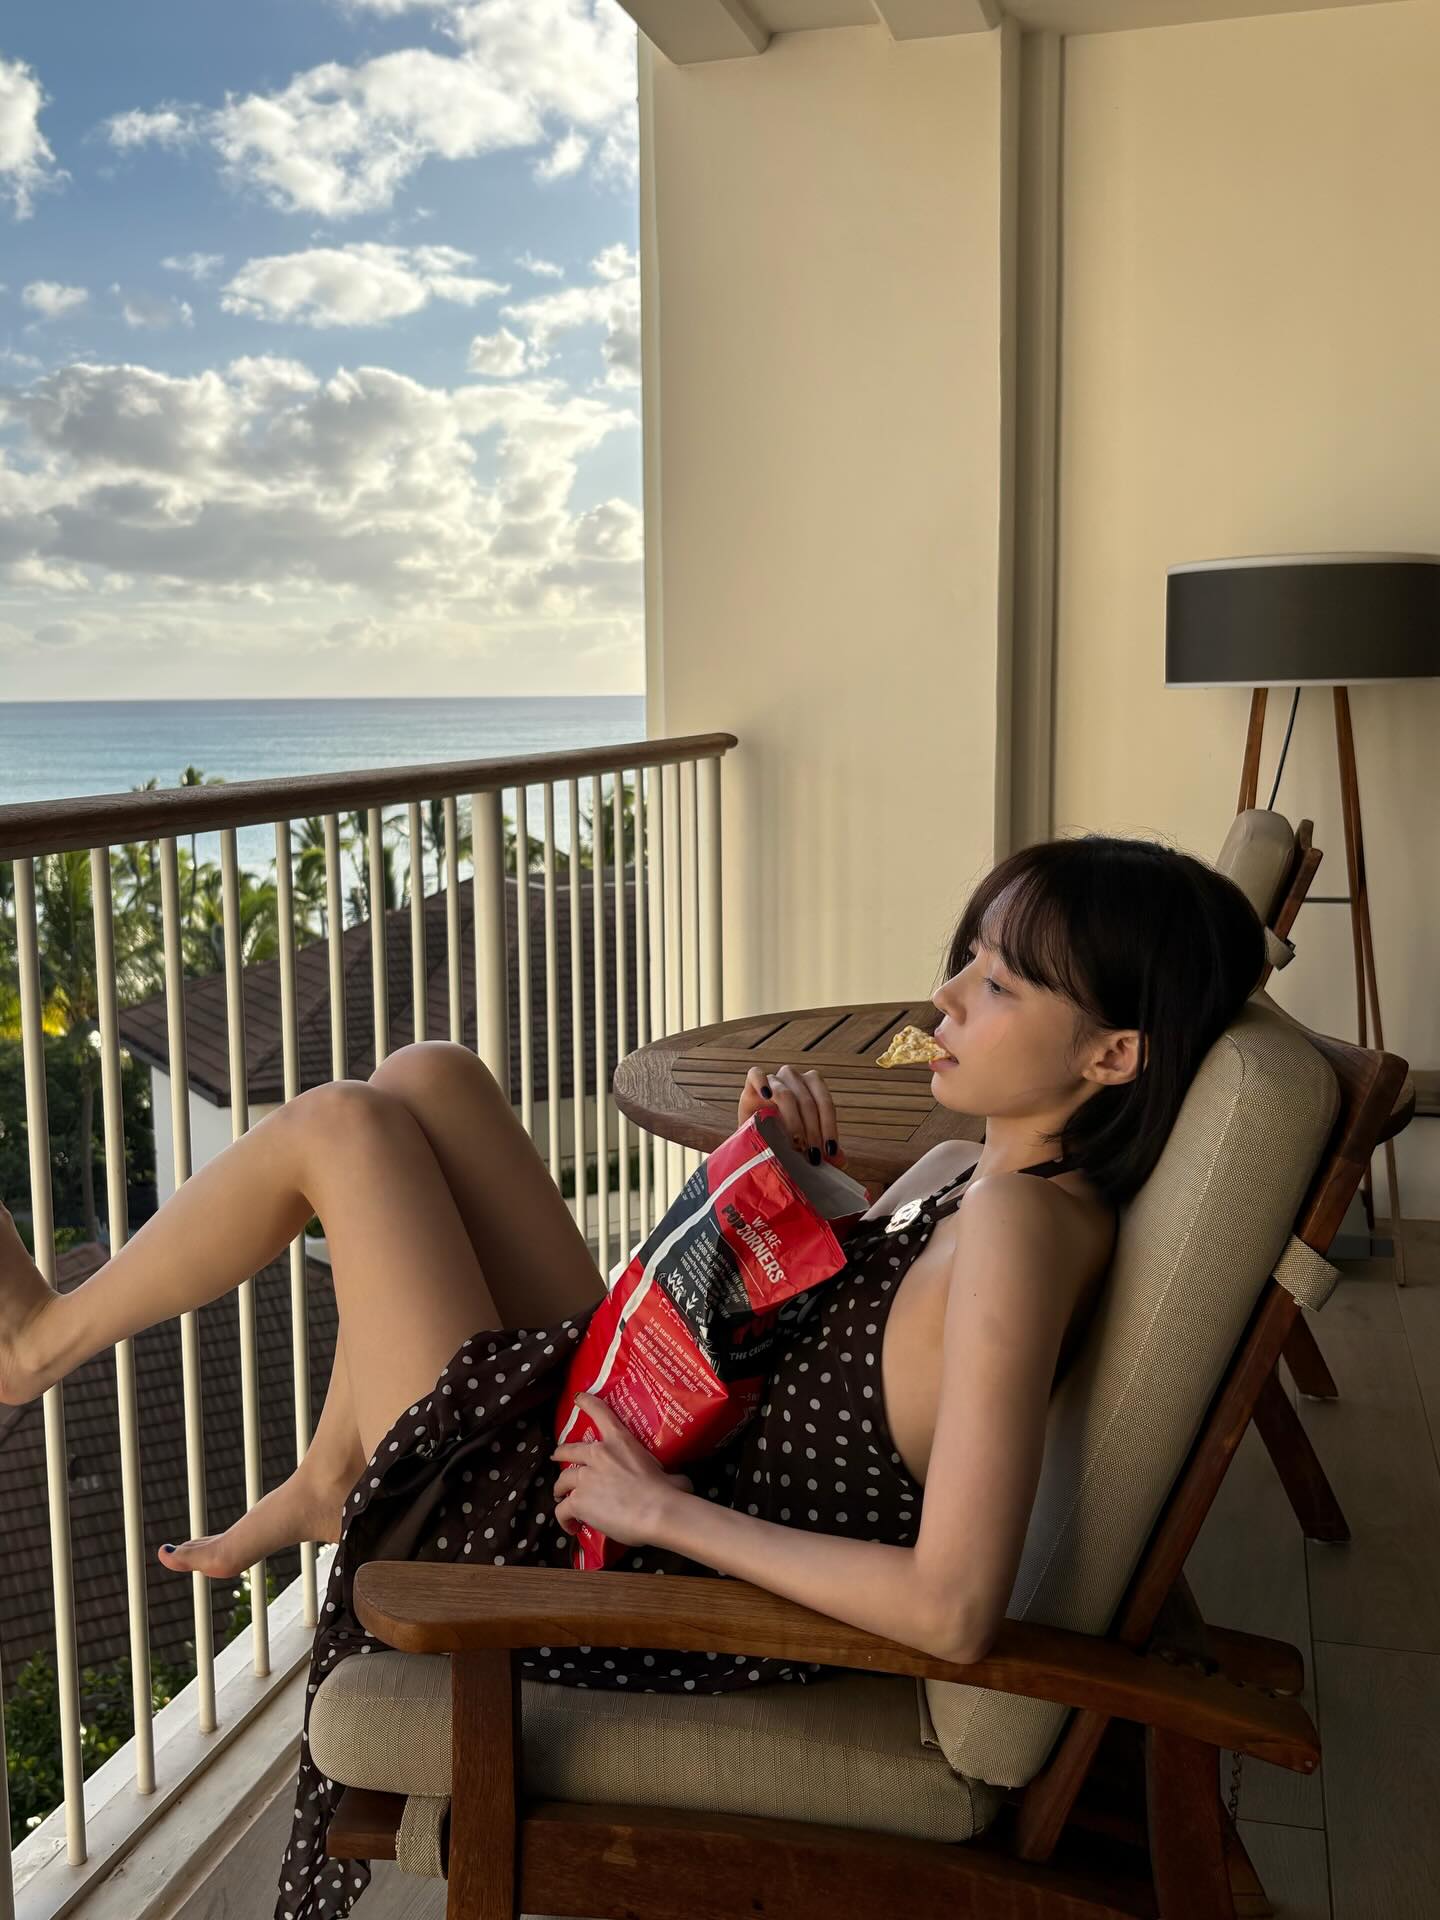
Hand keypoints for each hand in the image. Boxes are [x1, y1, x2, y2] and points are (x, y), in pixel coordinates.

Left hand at [551, 1393, 693, 1548]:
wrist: (657, 1511)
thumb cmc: (668, 1491)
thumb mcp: (668, 1472)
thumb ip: (665, 1473)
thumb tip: (678, 1481)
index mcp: (620, 1441)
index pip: (600, 1413)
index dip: (587, 1403)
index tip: (579, 1398)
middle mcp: (598, 1455)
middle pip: (569, 1451)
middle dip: (561, 1455)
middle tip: (558, 1458)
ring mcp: (585, 1478)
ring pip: (562, 1481)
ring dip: (560, 1489)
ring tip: (562, 1498)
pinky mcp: (578, 1501)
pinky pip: (562, 1509)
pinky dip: (565, 1519)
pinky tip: (572, 1526)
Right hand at [738, 1062, 845, 1167]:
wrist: (751, 1137)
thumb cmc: (783, 1137)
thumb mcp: (806, 1144)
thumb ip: (823, 1149)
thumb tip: (840, 1160)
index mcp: (813, 1086)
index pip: (825, 1103)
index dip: (829, 1127)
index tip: (829, 1151)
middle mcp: (794, 1078)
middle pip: (807, 1101)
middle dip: (812, 1131)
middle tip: (811, 1156)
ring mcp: (773, 1079)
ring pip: (786, 1095)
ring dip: (793, 1122)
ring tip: (794, 1145)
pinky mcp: (751, 1083)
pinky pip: (756, 1074)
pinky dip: (762, 1083)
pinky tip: (766, 1097)